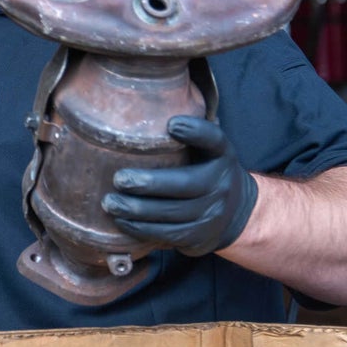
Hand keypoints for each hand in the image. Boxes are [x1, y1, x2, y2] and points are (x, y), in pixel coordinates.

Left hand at [101, 115, 258, 256]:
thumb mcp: (207, 151)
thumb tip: (142, 109)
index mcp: (222, 156)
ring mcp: (211, 213)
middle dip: (149, 183)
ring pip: (172, 213)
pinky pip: (167, 234)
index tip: (171, 124)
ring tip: (110, 202)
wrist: (237, 213)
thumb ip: (188, 135)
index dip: (196, 132)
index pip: (215, 140)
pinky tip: (120, 220)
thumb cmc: (206, 171)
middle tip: (119, 179)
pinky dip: (140, 228)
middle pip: (186, 184)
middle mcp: (221, 184)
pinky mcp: (199, 237)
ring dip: (137, 209)